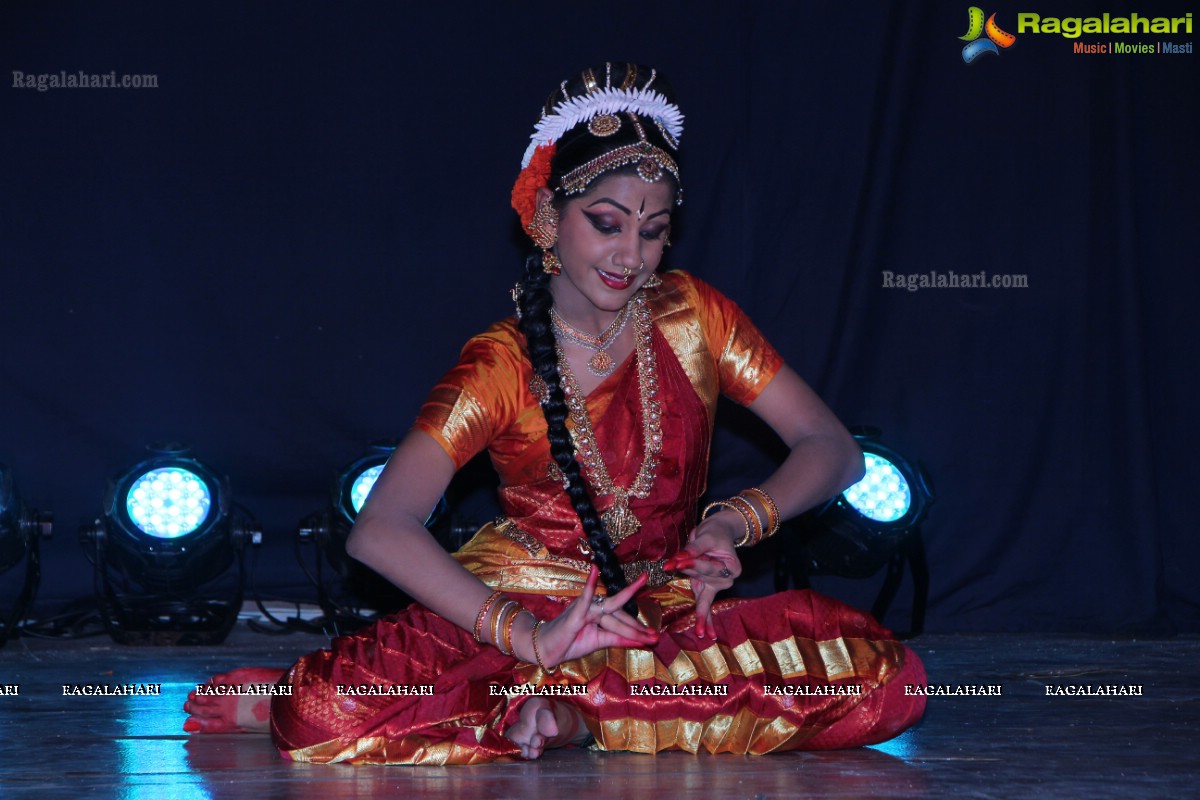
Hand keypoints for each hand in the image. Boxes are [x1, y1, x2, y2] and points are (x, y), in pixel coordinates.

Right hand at [527, 566, 658, 669]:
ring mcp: (585, 608)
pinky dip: (590, 584)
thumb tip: (640, 641)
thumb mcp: (599, 642)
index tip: (654, 638)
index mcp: (600, 614)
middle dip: (638, 627)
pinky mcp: (575, 613)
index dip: (638, 631)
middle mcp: (595, 608)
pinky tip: (595, 570)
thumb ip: (618, 639)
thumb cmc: (570, 643)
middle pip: (621, 616)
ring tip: (646, 634)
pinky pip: (584, 598)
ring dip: (629, 628)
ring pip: (612, 614)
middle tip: (656, 635)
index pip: (623, 620)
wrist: (546, 649)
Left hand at [670, 511, 741, 638]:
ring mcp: (717, 586)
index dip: (691, 563)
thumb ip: (692, 550)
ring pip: (698, 588)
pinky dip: (703, 620)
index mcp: (732, 566)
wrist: (719, 533)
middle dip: (687, 568)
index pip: (707, 566)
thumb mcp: (705, 537)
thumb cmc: (714, 533)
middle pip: (701, 577)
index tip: (674, 562)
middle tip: (671, 562)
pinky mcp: (707, 590)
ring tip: (675, 569)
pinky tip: (705, 634)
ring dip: (688, 577)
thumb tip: (676, 560)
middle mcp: (728, 579)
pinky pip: (705, 606)